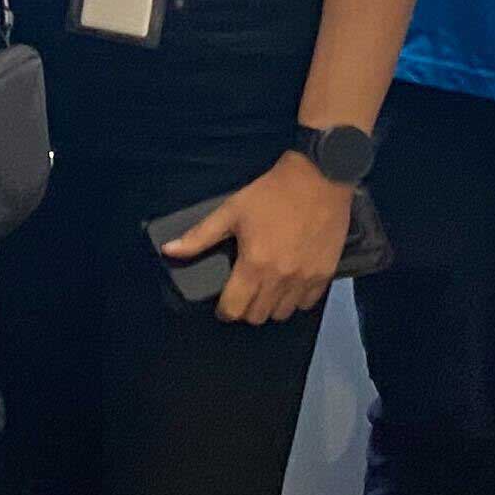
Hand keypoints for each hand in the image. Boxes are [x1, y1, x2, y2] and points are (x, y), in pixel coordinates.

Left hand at [157, 157, 349, 326]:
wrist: (320, 177)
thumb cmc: (272, 193)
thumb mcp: (231, 210)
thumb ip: (200, 236)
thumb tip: (169, 251)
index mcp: (254, 265)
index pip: (235, 309)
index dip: (224, 311)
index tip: (223, 305)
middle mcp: (280, 279)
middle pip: (258, 316)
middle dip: (245, 309)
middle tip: (242, 293)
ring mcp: (305, 279)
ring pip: (282, 314)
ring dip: (270, 307)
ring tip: (264, 290)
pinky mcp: (325, 274)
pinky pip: (306, 304)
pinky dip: (295, 300)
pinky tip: (288, 285)